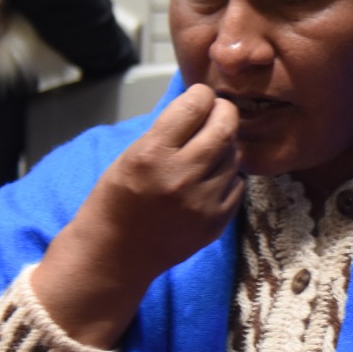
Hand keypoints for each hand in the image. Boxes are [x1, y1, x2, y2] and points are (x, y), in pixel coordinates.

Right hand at [33, 85, 242, 345]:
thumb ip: (166, 133)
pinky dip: (228, 177)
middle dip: (224, 113)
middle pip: (224, 128)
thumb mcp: (130, 156)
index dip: (201, 95)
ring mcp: (202, 203)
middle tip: (218, 113)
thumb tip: (200, 106)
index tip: (201, 97)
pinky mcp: (216, 223)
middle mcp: (181, 176)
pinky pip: (237, 186)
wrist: (115, 255)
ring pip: (234, 156)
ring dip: (225, 147)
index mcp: (153, 154)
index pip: (194, 106)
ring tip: (209, 151)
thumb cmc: (115, 201)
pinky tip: (211, 179)